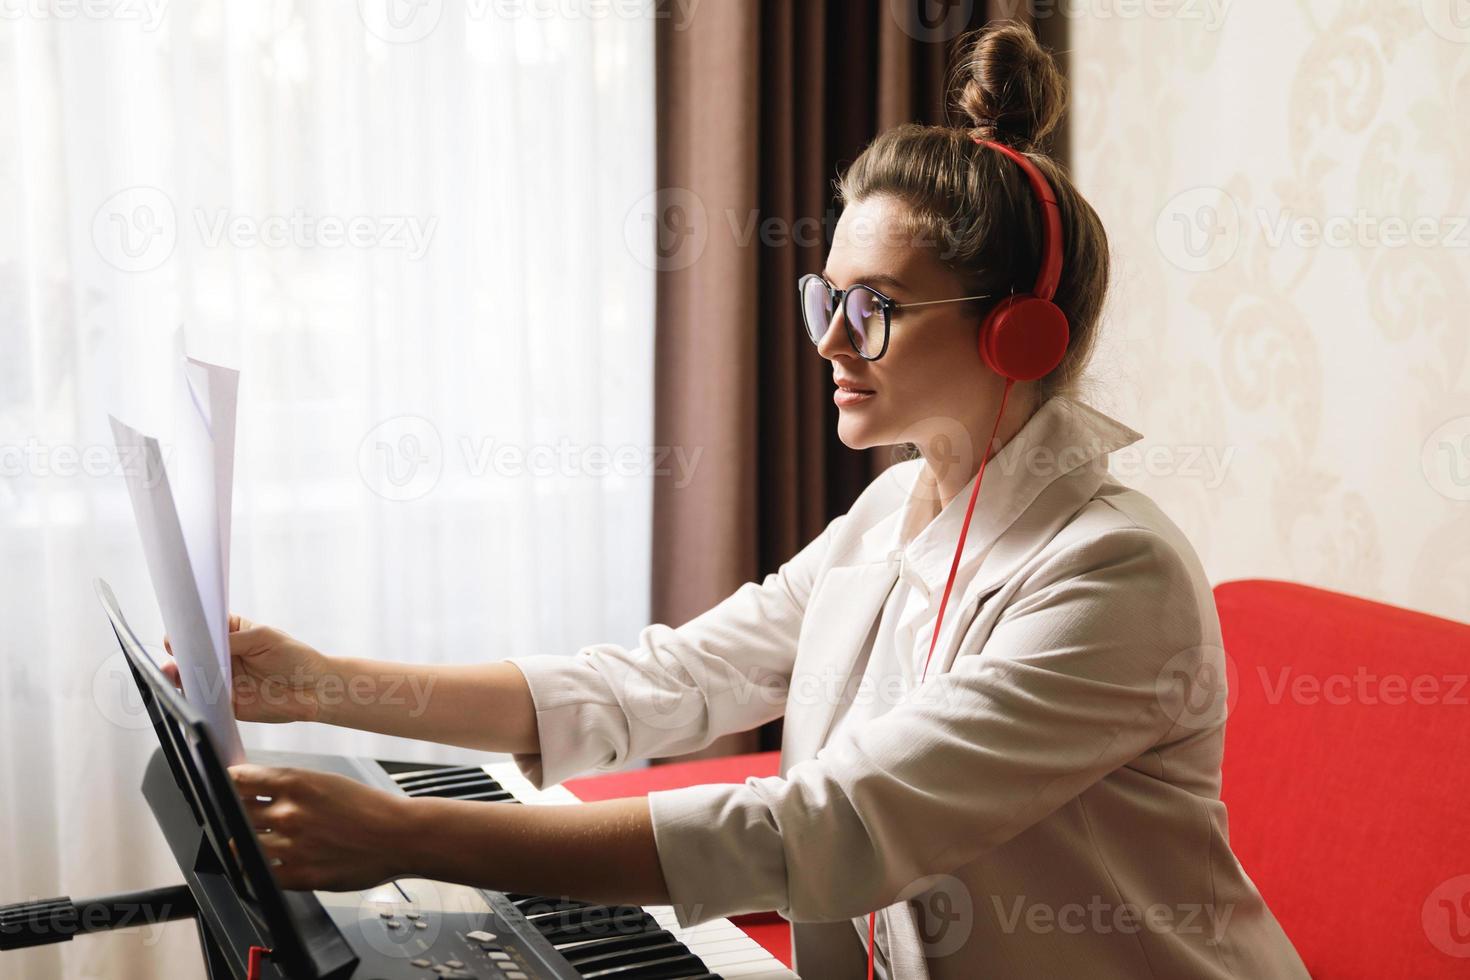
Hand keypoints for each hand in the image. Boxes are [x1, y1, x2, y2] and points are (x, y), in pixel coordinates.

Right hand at [164, 615, 331, 723]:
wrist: (314, 689)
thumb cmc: (295, 657)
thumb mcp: (265, 638)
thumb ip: (235, 639)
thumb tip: (206, 643)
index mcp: (231, 632)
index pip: (203, 628)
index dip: (188, 629)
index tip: (179, 632)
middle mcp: (222, 655)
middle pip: (192, 652)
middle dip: (180, 652)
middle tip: (175, 653)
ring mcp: (222, 679)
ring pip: (191, 677)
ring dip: (178, 675)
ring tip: (173, 672)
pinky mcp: (225, 702)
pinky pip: (203, 700)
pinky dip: (193, 696)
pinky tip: (189, 691)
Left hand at [230, 764, 417, 890]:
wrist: (399, 836)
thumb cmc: (368, 807)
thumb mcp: (327, 782)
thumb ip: (290, 787)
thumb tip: (256, 790)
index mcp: (295, 783)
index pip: (240, 780)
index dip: (229, 783)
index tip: (226, 787)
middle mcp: (288, 813)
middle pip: (235, 812)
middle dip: (235, 814)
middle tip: (240, 816)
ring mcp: (291, 846)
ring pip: (243, 846)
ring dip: (245, 843)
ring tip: (257, 841)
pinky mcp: (299, 875)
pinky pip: (260, 875)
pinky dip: (259, 869)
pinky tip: (267, 864)